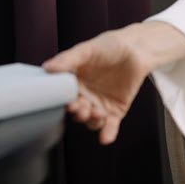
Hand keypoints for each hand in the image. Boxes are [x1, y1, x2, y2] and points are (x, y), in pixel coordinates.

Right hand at [42, 23, 166, 144]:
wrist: (137, 48)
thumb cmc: (109, 46)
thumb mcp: (87, 49)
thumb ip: (68, 59)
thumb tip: (47, 68)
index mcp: (73, 83)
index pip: (65, 98)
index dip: (66, 102)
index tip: (69, 103)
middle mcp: (84, 97)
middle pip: (77, 112)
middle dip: (79, 113)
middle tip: (83, 108)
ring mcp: (99, 105)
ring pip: (92, 121)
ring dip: (93, 121)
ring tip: (98, 113)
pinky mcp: (115, 111)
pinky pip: (110, 126)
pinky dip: (108, 133)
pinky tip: (106, 138)